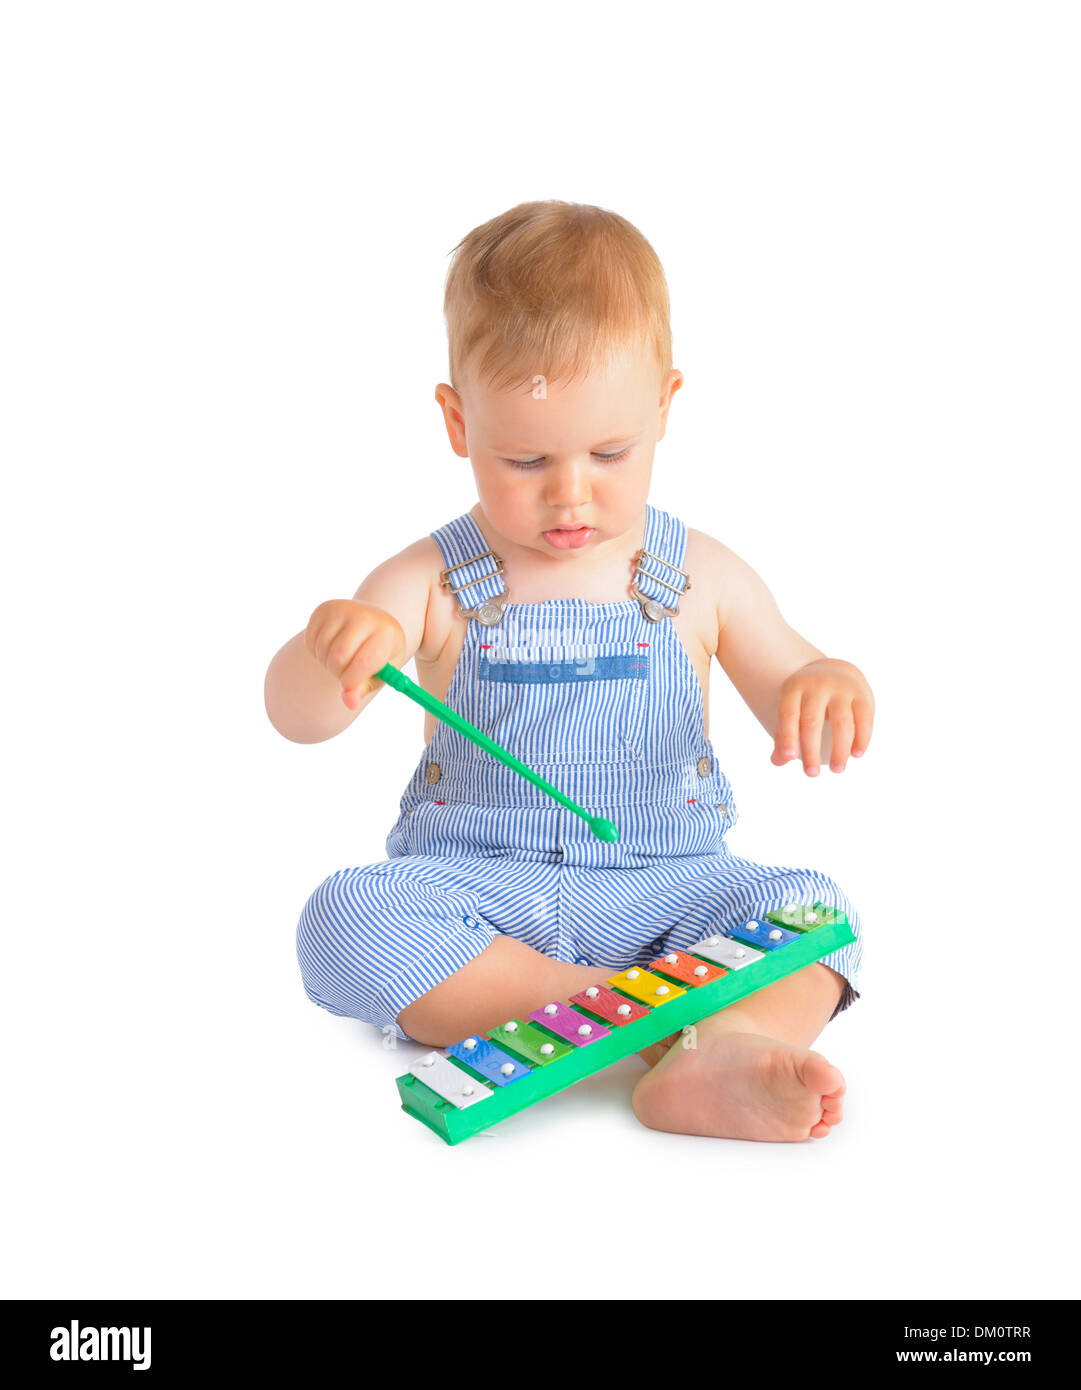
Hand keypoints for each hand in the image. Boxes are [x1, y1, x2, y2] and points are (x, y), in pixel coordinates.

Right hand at [304, 600, 405, 710]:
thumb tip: (349, 702)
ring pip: (322, 649)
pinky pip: (310, 640)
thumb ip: (363, 688)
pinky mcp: (324, 609)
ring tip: (341, 659)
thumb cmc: (377, 655)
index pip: (365, 661)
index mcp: (387, 632)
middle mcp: (365, 616)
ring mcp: (343, 609)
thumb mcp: (379, 674)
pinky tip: (331, 647)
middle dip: (339, 673)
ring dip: (327, 663)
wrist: (370, 624)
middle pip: (339, 656)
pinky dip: (317, 652)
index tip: (349, 687)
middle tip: (347, 672)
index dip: (353, 680)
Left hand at [770, 659, 873, 775]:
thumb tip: (777, 761)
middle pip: (812, 721)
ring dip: (839, 749)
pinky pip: (864, 719)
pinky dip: (862, 738)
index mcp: (794, 688)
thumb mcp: (790, 710)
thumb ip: (783, 735)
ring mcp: (841, 688)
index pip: (788, 714)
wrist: (834, 672)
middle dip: (811, 750)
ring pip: (841, 722)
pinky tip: (856, 755)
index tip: (790, 758)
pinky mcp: (862, 694)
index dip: (788, 735)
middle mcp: (817, 685)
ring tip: (837, 770)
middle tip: (811, 774)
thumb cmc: (806, 700)